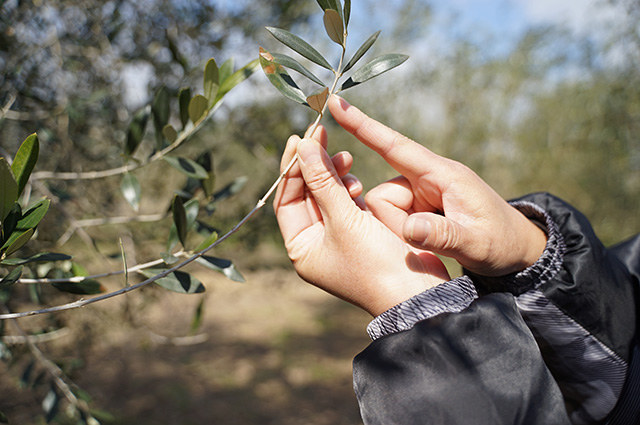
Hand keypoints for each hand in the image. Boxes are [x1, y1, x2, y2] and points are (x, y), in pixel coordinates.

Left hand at [274, 126, 449, 316]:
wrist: (417, 294)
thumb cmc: (375, 265)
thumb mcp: (345, 219)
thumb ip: (323, 180)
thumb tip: (303, 145)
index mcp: (302, 248)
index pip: (286, 199)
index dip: (292, 168)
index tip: (301, 137)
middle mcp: (317, 243)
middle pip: (307, 193)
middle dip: (315, 165)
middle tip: (323, 134)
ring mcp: (340, 237)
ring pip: (329, 194)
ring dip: (335, 174)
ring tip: (347, 160)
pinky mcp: (362, 232)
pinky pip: (348, 202)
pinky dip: (350, 188)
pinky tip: (358, 181)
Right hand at [327, 95, 546, 276]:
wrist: (517, 252)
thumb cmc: (500, 243)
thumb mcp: (476, 244)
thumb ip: (443, 236)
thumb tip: (408, 229)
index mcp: (441, 175)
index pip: (394, 145)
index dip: (363, 126)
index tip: (336, 102)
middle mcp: (427, 180)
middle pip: (383, 195)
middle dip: (395, 223)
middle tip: (427, 243)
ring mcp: (422, 194)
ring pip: (385, 211)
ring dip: (402, 233)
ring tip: (435, 245)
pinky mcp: (420, 209)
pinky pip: (394, 220)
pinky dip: (404, 235)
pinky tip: (429, 245)